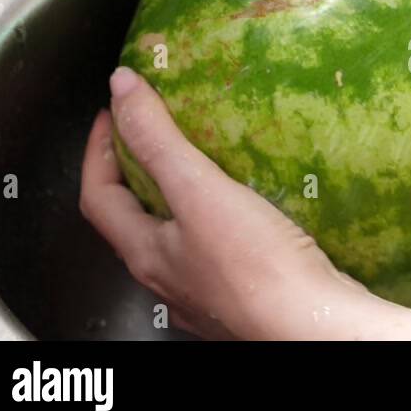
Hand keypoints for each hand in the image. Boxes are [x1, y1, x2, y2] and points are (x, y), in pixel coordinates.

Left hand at [80, 67, 410, 339]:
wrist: (312, 323)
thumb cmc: (256, 266)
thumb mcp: (199, 191)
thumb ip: (159, 140)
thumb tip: (121, 88)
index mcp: (146, 255)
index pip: (98, 197)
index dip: (98, 150)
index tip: (114, 113)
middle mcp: (169, 280)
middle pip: (135, 220)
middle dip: (138, 173)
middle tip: (159, 133)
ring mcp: (206, 295)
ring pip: (178, 241)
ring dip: (181, 200)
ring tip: (208, 164)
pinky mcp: (244, 299)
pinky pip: (219, 254)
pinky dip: (221, 224)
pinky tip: (253, 212)